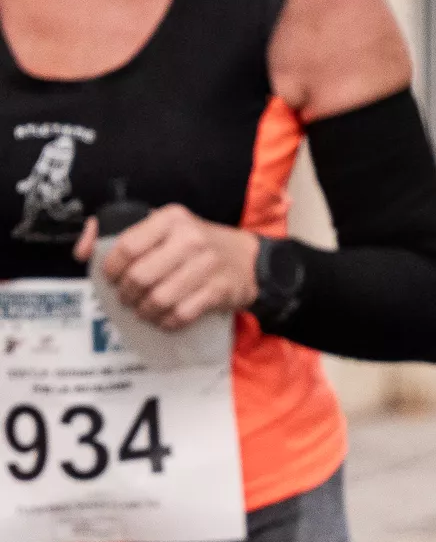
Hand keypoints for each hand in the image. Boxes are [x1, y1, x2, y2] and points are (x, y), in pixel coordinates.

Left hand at [79, 205, 259, 332]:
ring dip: (145, 312)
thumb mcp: (162, 229)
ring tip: (144, 311)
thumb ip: (118, 235)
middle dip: (126, 295)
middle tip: (128, 299)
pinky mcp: (220, 289)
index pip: (127, 247)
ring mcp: (208, 264)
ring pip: (158, 299)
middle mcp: (190, 238)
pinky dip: (167, 322)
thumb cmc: (194, 246)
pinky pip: (181, 314)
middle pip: (139, 277)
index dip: (111, 269)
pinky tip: (165, 319)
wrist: (248, 259)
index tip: (112, 279)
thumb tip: (81, 251)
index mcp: (171, 219)